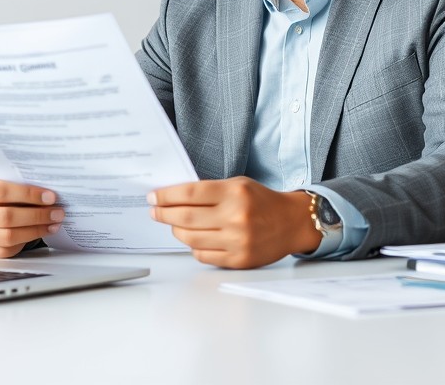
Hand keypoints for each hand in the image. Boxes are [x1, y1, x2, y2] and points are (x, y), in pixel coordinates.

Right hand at [0, 174, 64, 258]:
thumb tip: (49, 183)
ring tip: (53, 224)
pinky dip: (26, 241)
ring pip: (9, 236)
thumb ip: (20, 181)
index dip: (28, 194)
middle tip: (57, 212)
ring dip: (36, 230)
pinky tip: (41, 232)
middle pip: (7, 216)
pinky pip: (6, 250)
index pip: (1, 191)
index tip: (50, 197)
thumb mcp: (5, 181)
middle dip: (37, 215)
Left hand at [148, 177, 320, 268]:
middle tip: (154, 211)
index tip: (153, 196)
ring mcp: (237, 241)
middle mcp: (236, 217)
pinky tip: (194, 239)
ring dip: (176, 230)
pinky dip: (193, 247)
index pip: (190, 193)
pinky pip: (203, 255)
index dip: (166, 195)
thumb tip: (173, 199)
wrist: (292, 222)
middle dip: (164, 214)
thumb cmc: (262, 201)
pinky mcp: (239, 260)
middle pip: (185, 217)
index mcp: (234, 193)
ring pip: (190, 239)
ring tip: (174, 224)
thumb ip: (209, 191)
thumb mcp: (238, 185)